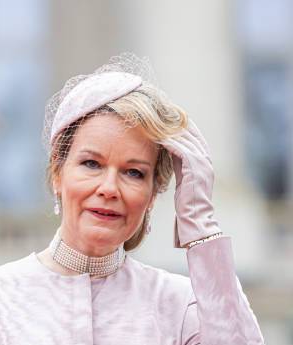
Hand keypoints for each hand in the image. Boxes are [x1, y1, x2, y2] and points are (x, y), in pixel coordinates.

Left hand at [158, 118, 221, 247]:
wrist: (196, 222)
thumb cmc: (187, 208)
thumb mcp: (183, 182)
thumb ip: (179, 166)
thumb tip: (168, 155)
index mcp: (204, 160)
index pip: (190, 134)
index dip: (176, 124)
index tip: (161, 115)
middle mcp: (205, 158)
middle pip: (188, 130)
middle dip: (172, 119)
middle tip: (156, 109)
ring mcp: (202, 161)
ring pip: (184, 136)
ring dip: (167, 126)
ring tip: (152, 117)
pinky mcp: (194, 167)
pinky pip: (180, 147)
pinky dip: (167, 139)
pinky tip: (154, 134)